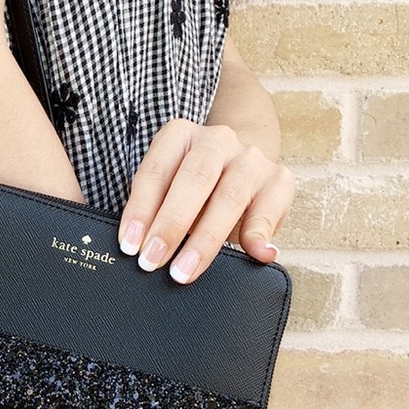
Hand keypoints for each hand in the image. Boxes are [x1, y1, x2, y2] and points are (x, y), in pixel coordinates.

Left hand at [117, 119, 294, 283]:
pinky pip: (269, 209)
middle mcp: (217, 141)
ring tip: (184, 271)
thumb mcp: (165, 190)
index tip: (130, 246)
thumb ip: (151, 211)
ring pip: (230, 196)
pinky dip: (261, 233)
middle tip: (152, 261)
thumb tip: (135, 245)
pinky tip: (256, 254)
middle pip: (195, 178)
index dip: (140, 210)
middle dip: (171, 224)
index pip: (156, 171)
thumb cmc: (191, 190)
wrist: (241, 170)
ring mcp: (250, 158)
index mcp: (180, 137)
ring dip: (205, 240)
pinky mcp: (278, 180)